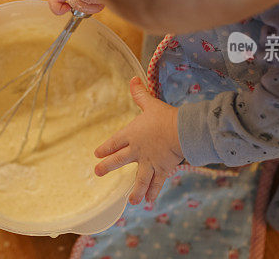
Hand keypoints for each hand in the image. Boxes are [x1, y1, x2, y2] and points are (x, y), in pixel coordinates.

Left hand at [94, 77, 182, 203]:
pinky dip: (153, 192)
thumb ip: (140, 93)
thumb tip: (133, 78)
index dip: (105, 148)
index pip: (114, 142)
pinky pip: (157, 183)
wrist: (181, 131)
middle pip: (119, 160)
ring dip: (134, 190)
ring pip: (139, 179)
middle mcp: (137, 151)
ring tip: (131, 200)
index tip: (97, 154)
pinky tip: (150, 201)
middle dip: (107, 167)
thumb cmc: (165, 117)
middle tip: (97, 172)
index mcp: (132, 134)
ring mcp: (149, 162)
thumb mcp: (150, 104)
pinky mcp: (162, 169)